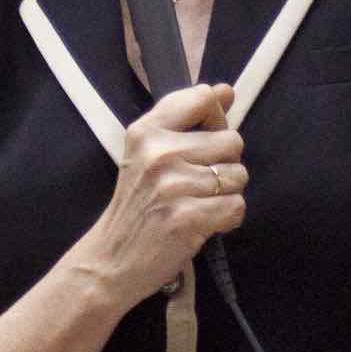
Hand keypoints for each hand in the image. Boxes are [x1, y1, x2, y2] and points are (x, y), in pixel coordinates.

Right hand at [81, 81, 245, 298]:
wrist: (112, 260)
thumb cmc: (136, 207)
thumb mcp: (147, 154)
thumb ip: (187, 119)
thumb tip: (227, 91)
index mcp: (146, 131)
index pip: (204, 97)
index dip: (215, 120)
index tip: (202, 142)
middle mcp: (158, 153)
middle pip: (232, 141)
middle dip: (224, 164)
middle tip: (197, 184)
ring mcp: (172, 186)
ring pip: (238, 175)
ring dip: (226, 194)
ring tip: (198, 204)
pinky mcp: (187, 218)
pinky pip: (236, 206)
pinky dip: (226, 219)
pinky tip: (203, 222)